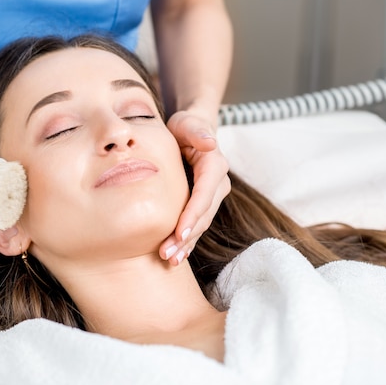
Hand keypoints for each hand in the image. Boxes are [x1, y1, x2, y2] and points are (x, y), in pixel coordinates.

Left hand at [159, 108, 230, 265]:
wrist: (190, 132)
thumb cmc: (184, 127)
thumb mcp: (187, 124)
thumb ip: (196, 131)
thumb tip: (210, 143)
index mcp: (214, 166)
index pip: (204, 194)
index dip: (193, 215)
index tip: (180, 233)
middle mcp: (218, 184)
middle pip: (203, 215)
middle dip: (187, 237)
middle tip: (167, 254)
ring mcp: (212, 196)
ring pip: (201, 224)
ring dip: (187, 244)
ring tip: (170, 260)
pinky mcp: (203, 204)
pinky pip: (197, 225)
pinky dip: (187, 241)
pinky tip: (177, 256)